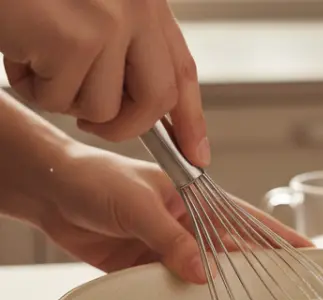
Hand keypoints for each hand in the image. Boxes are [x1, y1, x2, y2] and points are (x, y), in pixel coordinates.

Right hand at [0, 0, 208, 165]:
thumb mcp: (90, 10)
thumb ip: (125, 47)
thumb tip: (151, 113)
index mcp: (145, 0)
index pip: (181, 68)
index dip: (191, 118)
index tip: (196, 154)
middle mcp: (137, 9)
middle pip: (158, 99)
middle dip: (126, 127)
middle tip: (91, 124)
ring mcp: (109, 23)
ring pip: (103, 107)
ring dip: (61, 98)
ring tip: (34, 57)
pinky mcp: (74, 41)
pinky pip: (58, 100)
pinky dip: (30, 87)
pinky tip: (15, 49)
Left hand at [38, 146, 310, 283]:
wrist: (48, 191)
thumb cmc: (95, 180)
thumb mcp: (138, 206)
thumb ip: (171, 240)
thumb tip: (204, 272)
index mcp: (194, 198)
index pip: (246, 220)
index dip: (278, 238)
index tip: (309, 253)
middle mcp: (186, 225)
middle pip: (230, 253)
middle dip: (258, 272)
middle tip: (288, 294)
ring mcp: (166, 248)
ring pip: (203, 274)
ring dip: (219, 292)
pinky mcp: (142, 268)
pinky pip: (170, 289)